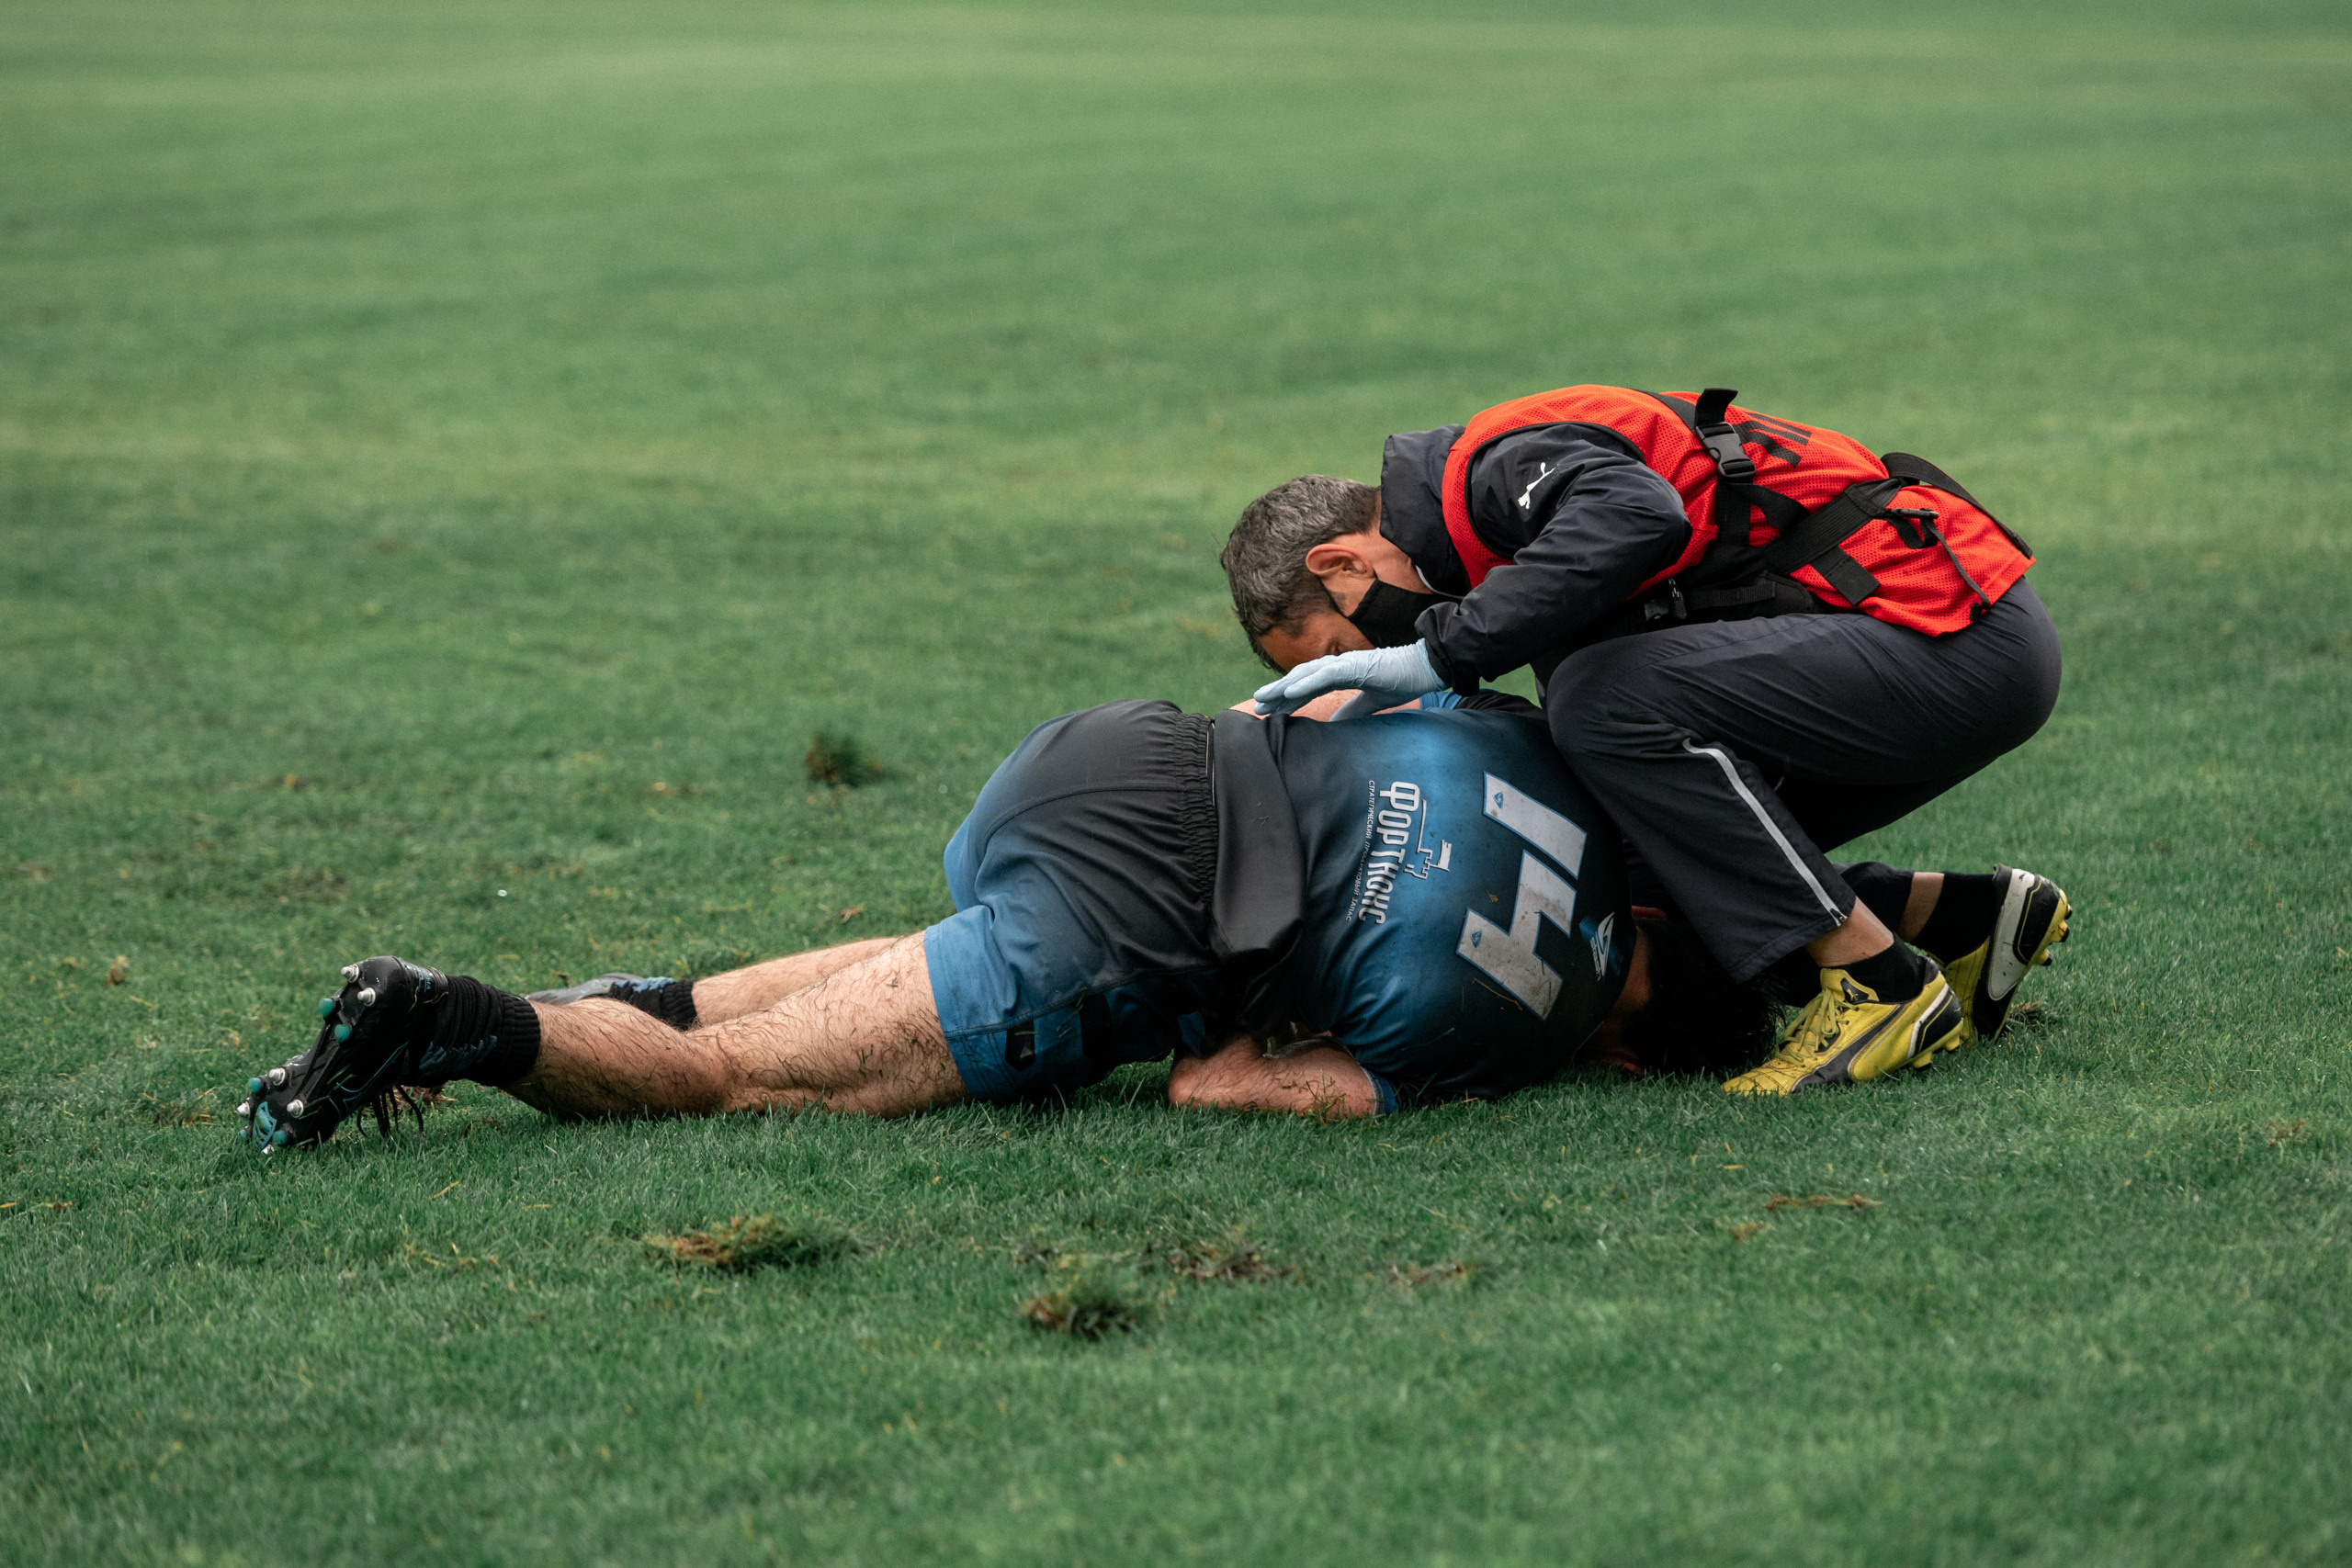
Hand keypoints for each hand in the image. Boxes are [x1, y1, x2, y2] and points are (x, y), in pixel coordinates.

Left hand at [1252, 640, 1442, 716]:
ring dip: (1283, 687)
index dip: (1288, 699)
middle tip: (1257, 708)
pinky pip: (1325, 675)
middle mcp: (1338, 666)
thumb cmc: (1402, 680)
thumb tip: (1333, 726)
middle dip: (1277, 694)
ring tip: (1263, 699)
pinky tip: (1289, 692)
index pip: (1307, 687)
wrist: (1426, 667)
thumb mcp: (1371, 704)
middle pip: (1300, 680)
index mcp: (1341, 674)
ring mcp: (1345, 663)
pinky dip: (1306, 683)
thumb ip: (1352, 712)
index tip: (1271, 712)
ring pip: (1305, 675)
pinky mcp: (1354, 665)